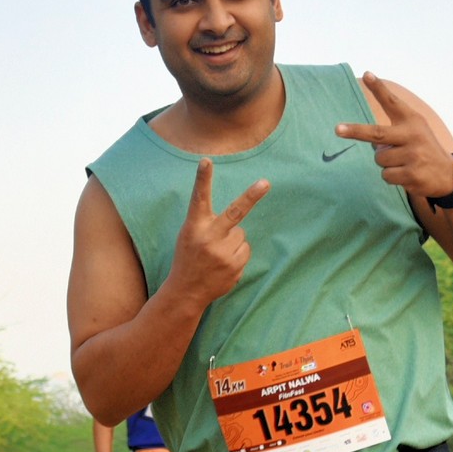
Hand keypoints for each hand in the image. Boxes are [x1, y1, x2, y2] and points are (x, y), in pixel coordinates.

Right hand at [164, 159, 269, 307]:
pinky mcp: (234, 266)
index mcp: (194, 226)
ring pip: (241, 234)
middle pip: (234, 212)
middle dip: (251, 196)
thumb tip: (238, 214)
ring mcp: (222, 253)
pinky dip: (237, 255)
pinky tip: (223, 264)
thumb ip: (207, 222)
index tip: (206, 160)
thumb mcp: (189, 234)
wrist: (186, 291)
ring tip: (217, 254)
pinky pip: (245, 249)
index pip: (199, 198)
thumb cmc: (188, 256)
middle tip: (266, 183)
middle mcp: (208, 237)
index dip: (203, 179)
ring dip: (233, 241)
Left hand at [333, 73, 452, 200]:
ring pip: (379, 159)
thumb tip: (372, 139)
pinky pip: (386, 175)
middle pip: (376, 134)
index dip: (379, 89)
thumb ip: (395, 127)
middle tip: (337, 129)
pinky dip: (392, 176)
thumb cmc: (423, 149)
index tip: (367, 75)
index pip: (392, 102)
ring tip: (404, 162)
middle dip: (355, 131)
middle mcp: (413, 135)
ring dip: (386, 163)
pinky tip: (407, 174)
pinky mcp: (412, 174)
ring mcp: (413, 155)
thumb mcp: (416, 130)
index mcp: (412, 121)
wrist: (448, 175)